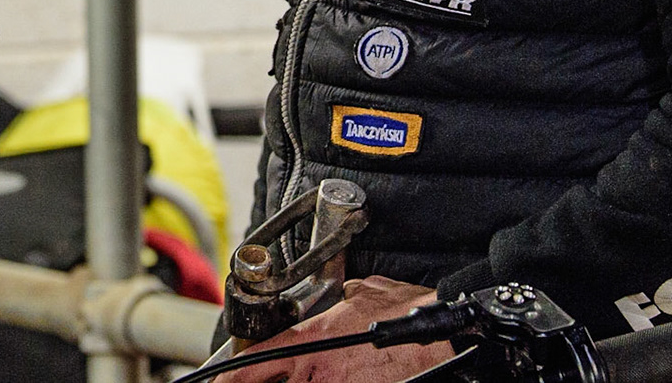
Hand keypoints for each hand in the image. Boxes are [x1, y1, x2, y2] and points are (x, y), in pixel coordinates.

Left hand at [224, 278, 452, 382]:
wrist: (438, 332)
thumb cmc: (401, 310)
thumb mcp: (355, 296)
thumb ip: (332, 303)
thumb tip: (331, 302)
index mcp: (311, 340)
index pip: (256, 362)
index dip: (233, 378)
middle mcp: (318, 370)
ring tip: (300, 378)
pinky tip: (331, 380)